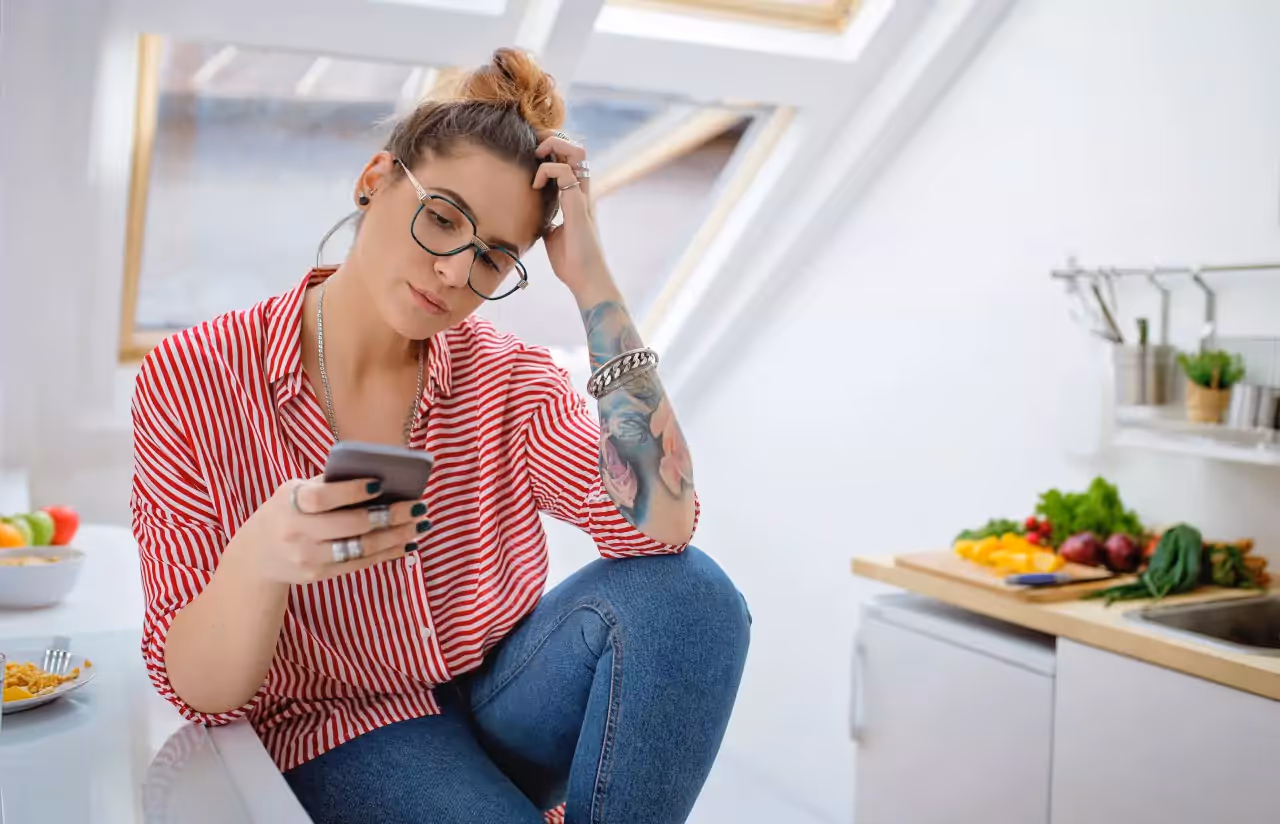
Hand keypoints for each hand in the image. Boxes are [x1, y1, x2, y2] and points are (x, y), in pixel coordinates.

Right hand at [230, 477, 429, 584]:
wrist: (256, 556)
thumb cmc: (285, 511)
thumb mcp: (294, 491)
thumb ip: (327, 484)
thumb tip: (377, 474)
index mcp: (291, 503)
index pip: (322, 498)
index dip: (352, 492)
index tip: (380, 483)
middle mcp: (297, 532)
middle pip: (351, 526)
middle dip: (390, 516)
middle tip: (418, 506)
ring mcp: (308, 558)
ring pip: (360, 548)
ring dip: (396, 536)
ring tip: (420, 524)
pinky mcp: (318, 575)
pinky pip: (359, 564)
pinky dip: (386, 553)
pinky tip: (406, 543)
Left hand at [533, 130, 615, 304]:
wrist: (585, 279)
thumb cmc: (571, 262)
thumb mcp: (552, 236)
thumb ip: (547, 221)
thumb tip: (535, 217)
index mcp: (577, 198)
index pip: (571, 160)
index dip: (554, 149)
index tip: (533, 156)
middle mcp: (582, 192)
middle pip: (576, 147)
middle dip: (553, 138)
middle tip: (534, 149)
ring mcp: (581, 196)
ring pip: (576, 151)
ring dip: (553, 146)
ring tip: (537, 158)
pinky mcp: (577, 204)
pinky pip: (564, 171)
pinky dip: (547, 170)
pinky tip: (536, 186)